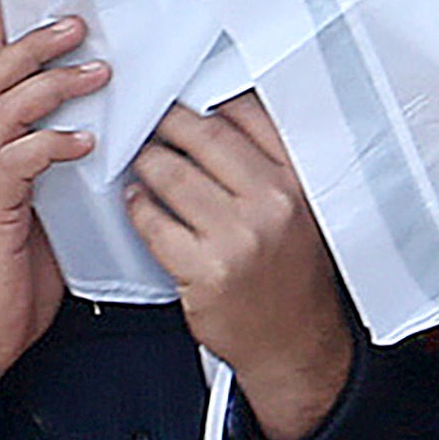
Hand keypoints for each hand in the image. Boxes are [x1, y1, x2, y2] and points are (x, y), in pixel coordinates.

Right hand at [0, 1, 91, 417]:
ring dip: (50, 84)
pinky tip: (83, 141)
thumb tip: (105, 135)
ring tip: (94, 70)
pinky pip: (15, 164)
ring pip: (3, 110)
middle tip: (79, 22)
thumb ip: (63, 170)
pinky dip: (50, 145)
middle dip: (35, 42)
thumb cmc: (12, 277)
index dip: (9, 35)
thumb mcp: (47, 209)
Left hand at [122, 91, 360, 439]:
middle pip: (204, 135)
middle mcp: (273, 203)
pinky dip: (138, 207)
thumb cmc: (293, 275)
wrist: (294, 343)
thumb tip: (218, 114)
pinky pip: (155, 223)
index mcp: (299, 180)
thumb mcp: (301, 209)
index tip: (187, 96)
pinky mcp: (206, 270)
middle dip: (168, 122)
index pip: (249, 114)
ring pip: (171, 175)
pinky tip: (137, 201)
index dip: (209, 98)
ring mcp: (239, 237)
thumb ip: (269, 164)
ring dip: (146, 161)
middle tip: (149, 119)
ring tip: (139, 158)